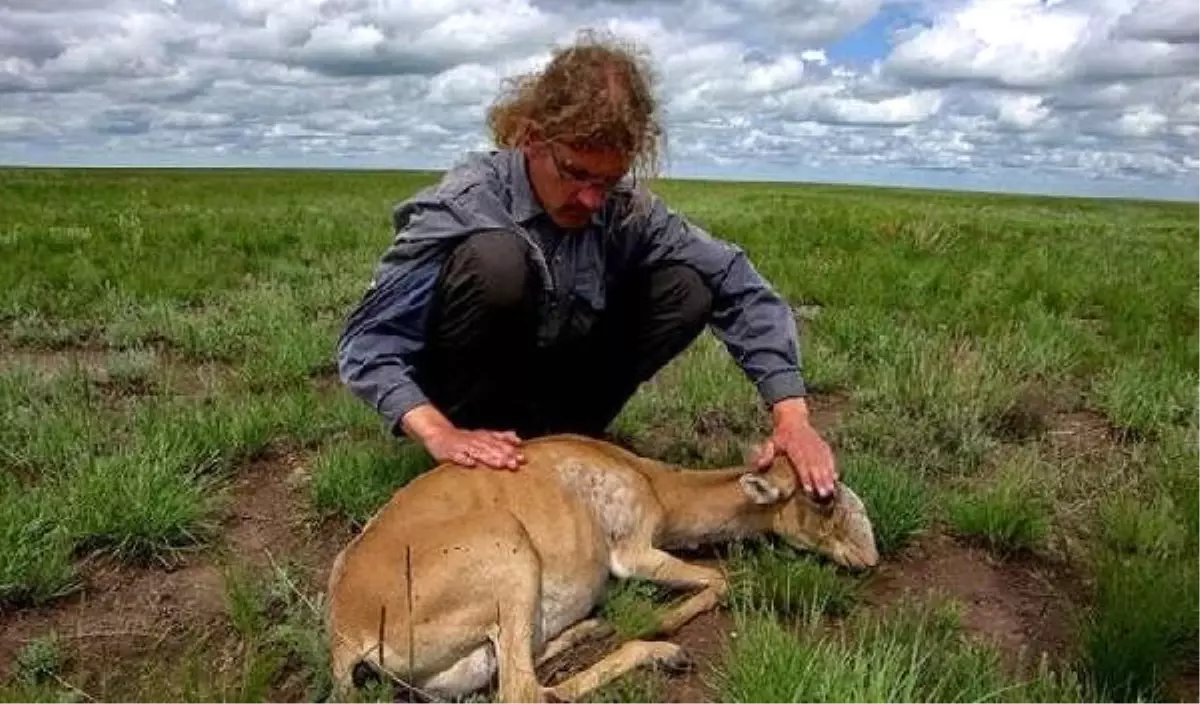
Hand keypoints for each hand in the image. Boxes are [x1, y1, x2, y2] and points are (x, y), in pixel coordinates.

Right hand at [400, 404, 525, 469]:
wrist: (438, 432)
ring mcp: (463, 446)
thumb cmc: (463, 438)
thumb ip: (498, 437)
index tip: (522, 457)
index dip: (511, 449)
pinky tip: (471, 464)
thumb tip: (516, 437)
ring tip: (500, 464)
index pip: (499, 443)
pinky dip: (464, 459)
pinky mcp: (450, 452)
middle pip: (491, 448)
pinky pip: (457, 456)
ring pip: (477, 452)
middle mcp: (475, 440)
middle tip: (515, 464)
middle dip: (504, 456)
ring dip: (489, 458)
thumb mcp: (482, 435)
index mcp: (483, 437)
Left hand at [752, 397, 838, 500]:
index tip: (808, 490)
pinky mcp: (823, 446)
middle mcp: (807, 447)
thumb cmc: (781, 435)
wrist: (793, 418)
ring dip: (828, 477)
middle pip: (815, 466)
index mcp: (794, 446)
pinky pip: (829, 458)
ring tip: (831, 491)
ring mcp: (817, 446)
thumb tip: (759, 466)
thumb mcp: (771, 442)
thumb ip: (766, 454)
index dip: (805, 477)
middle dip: (820, 481)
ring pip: (824, 463)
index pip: (800, 464)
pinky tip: (836, 478)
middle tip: (823, 495)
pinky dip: (833, 468)